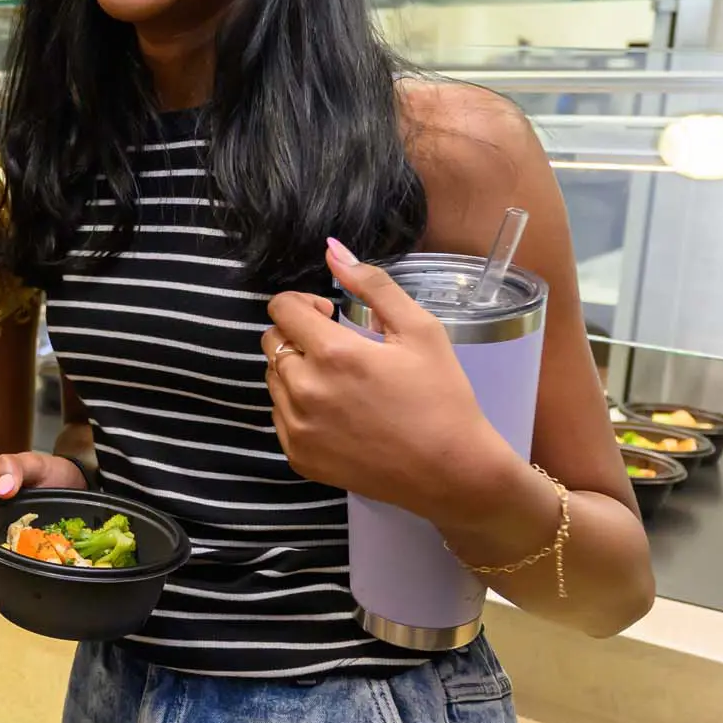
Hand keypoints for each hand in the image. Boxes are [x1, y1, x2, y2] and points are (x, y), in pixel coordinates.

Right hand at [0, 452, 87, 607]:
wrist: (83, 480)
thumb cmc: (52, 472)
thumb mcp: (32, 463)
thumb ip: (13, 466)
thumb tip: (2, 490)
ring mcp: (19, 548)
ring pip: (0, 572)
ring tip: (6, 604)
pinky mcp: (39, 555)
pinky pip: (27, 573)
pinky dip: (25, 585)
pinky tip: (31, 597)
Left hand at [263, 239, 513, 520]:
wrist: (451, 471)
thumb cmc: (441, 396)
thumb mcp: (420, 329)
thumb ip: (372, 285)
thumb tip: (332, 251)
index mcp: (333, 354)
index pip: (281, 309)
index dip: (302, 302)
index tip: (329, 313)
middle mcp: (305, 391)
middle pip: (271, 342)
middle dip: (297, 334)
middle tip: (336, 345)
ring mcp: (298, 429)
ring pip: (273, 379)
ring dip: (295, 369)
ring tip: (338, 379)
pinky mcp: (299, 457)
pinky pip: (279, 416)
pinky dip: (297, 405)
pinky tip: (335, 410)